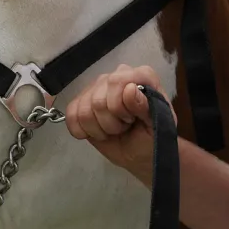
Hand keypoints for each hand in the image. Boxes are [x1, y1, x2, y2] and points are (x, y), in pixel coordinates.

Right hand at [65, 64, 175, 185]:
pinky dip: (82, 131)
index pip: (117, 81)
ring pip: (83, 110)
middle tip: (124, 128)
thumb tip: (129, 89)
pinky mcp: (81, 101)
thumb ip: (146, 107)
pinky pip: (71, 115)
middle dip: (110, 123)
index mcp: (141, 76)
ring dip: (98, 129)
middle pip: (98, 100)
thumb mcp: (158, 126)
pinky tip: (98, 132)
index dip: (120, 106)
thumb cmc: (153, 138)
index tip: (131, 120)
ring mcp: (97, 86)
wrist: (140, 153)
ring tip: (113, 130)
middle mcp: (117, 75)